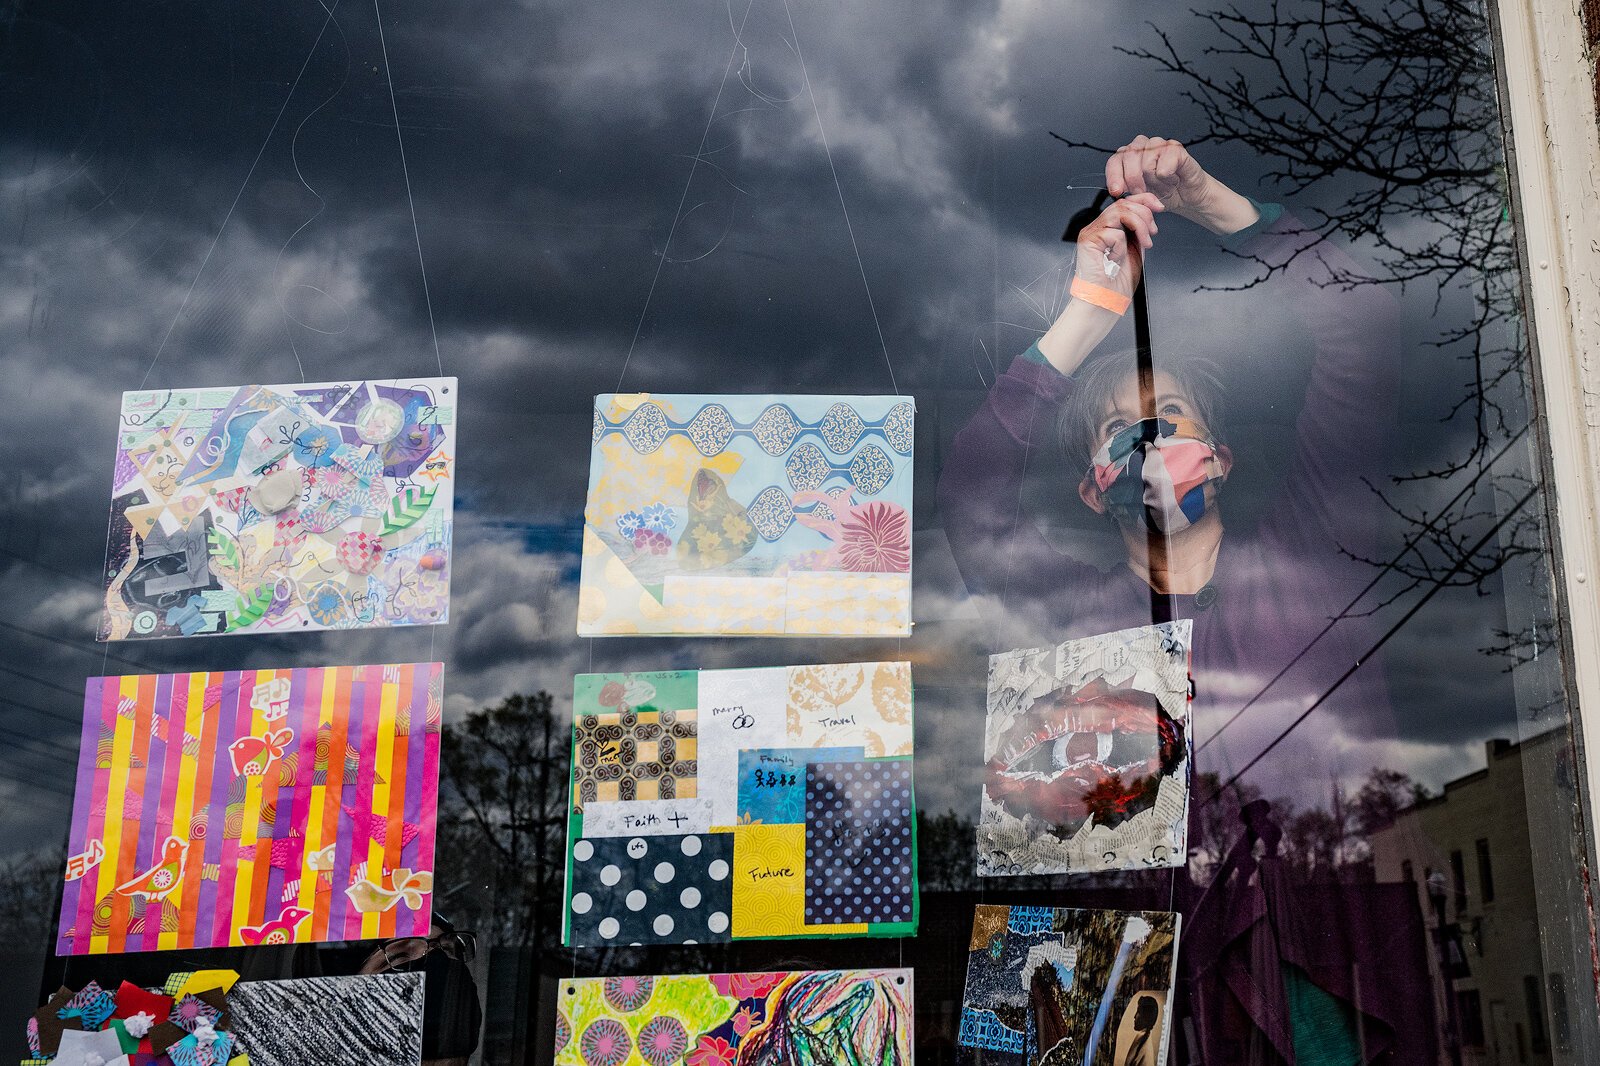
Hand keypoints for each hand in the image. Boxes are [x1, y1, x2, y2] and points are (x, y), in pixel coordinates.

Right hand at [1075, 192, 1163, 297]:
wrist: (1106, 300)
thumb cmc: (1118, 282)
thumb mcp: (1136, 248)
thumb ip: (1138, 229)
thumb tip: (1149, 212)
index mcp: (1109, 227)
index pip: (1125, 202)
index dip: (1144, 200)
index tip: (1159, 207)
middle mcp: (1098, 227)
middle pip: (1123, 204)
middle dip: (1145, 215)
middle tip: (1152, 234)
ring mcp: (1091, 232)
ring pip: (1119, 212)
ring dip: (1139, 227)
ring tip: (1143, 244)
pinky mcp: (1088, 240)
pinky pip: (1113, 233)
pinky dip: (1121, 247)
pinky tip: (1116, 259)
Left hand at [1105, 135, 1258, 234]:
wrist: (1186, 197)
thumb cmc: (1161, 194)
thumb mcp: (1138, 196)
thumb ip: (1126, 191)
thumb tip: (1117, 192)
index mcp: (1128, 155)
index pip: (1115, 160)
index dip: (1114, 176)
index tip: (1117, 192)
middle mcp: (1142, 145)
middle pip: (1128, 159)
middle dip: (1134, 183)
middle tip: (1143, 193)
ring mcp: (1159, 144)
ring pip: (1146, 164)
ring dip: (1154, 183)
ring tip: (1162, 186)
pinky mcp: (1175, 148)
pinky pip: (1164, 166)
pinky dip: (1168, 179)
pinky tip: (1173, 179)